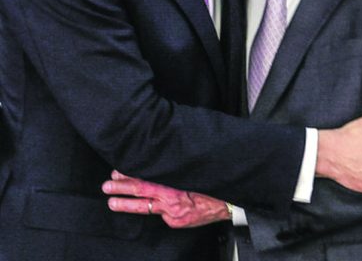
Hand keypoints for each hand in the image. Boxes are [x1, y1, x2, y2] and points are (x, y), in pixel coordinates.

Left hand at [102, 170, 229, 227]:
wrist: (229, 204)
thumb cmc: (214, 185)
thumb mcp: (194, 173)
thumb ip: (177, 172)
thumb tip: (161, 164)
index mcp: (176, 187)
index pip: (147, 181)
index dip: (131, 177)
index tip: (118, 172)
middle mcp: (172, 201)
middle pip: (142, 193)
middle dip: (122, 189)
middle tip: (107, 186)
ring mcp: (172, 214)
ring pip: (146, 207)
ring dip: (127, 204)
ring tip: (112, 202)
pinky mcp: (176, 222)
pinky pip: (163, 214)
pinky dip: (157, 209)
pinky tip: (151, 206)